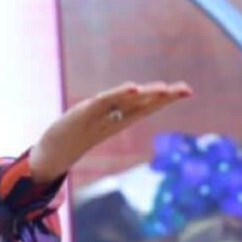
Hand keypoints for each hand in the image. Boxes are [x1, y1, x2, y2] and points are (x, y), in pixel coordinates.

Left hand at [29, 80, 192, 183]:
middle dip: (164, 97)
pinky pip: (102, 103)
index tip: (187, 90)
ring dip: (145, 96)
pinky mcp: (82, 115)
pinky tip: (132, 88)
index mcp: (118, 120)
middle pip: (141, 105)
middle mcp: (112, 119)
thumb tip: (130, 100)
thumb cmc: (75, 135)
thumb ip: (111, 111)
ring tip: (165, 88)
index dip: (165, 99)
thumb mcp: (96, 121)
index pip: (145, 106)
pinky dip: (117, 95)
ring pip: (125, 104)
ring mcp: (98, 118)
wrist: (53, 153)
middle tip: (187, 89)